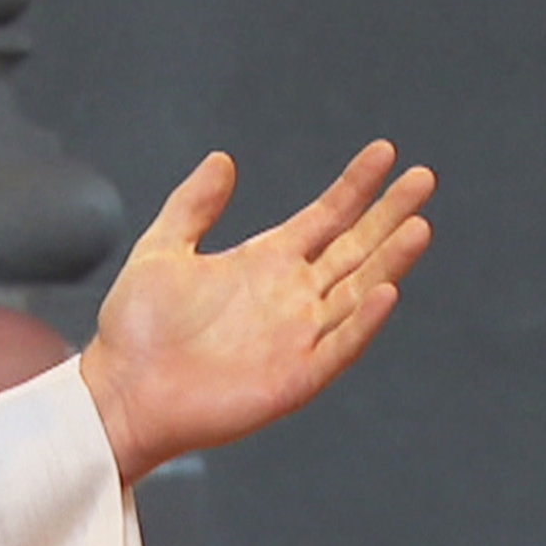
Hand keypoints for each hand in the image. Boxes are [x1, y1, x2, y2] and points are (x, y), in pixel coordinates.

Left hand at [78, 141, 434, 483]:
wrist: (121, 393)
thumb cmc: (136, 328)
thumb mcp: (163, 250)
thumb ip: (193, 205)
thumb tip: (223, 158)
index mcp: (266, 262)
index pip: (326, 217)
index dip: (356, 186)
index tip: (385, 152)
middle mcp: (292, 297)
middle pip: (355, 248)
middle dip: (389, 214)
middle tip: (424, 177)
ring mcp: (298, 338)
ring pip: (357, 292)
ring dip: (389, 261)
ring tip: (419, 226)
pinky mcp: (294, 378)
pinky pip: (338, 347)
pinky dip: (363, 322)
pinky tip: (386, 291)